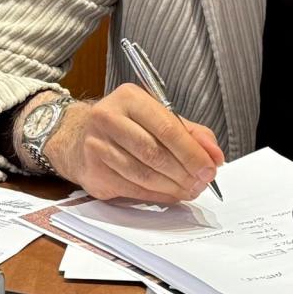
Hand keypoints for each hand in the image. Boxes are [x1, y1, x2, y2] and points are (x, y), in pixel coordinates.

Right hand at [41, 84, 223, 202]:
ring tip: (190, 189)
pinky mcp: (94, 173)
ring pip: (144, 174)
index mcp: (129, 98)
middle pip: (155, 152)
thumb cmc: (125, 125)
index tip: (210, 166)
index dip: (192, 151)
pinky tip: (171, 194)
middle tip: (203, 182)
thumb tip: (215, 155)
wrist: (77, 136)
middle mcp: (108, 118)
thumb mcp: (156, 116)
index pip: (167, 127)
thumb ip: (189, 132)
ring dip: (173, 187)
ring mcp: (97, 147)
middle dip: (185, 171)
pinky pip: (132, 189)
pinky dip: (157, 195)